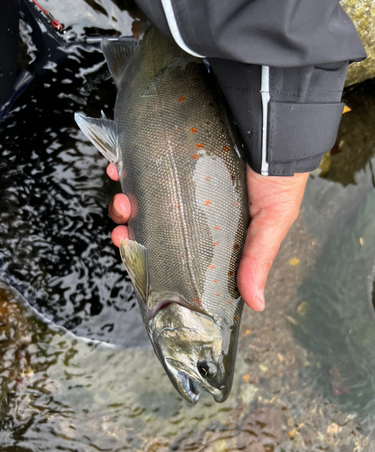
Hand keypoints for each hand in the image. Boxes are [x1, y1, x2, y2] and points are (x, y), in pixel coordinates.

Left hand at [107, 163, 308, 310]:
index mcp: (211, 226)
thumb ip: (258, 257)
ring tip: (123, 201)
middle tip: (124, 231)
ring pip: (141, 194)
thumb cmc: (279, 177)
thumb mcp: (273, 220)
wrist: (278, 123)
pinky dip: (124, 166)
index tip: (136, 256)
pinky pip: (140, 159)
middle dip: (131, 229)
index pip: (175, 246)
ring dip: (124, 202)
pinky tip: (117, 171)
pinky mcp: (173, 147)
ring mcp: (179, 174)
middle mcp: (192, 202)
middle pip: (151, 222)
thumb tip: (257, 302)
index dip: (152, 254)